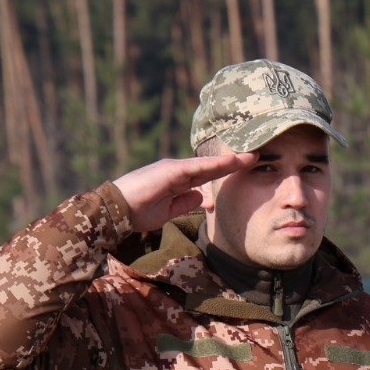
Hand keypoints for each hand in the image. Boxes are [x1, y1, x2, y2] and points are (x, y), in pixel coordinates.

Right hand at [112, 152, 257, 232]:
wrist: (115, 211)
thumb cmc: (138, 212)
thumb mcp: (168, 211)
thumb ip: (185, 203)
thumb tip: (202, 198)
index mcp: (177, 181)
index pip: (206, 176)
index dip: (224, 172)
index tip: (243, 169)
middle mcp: (177, 171)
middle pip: (210, 167)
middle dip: (232, 163)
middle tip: (254, 157)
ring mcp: (174, 169)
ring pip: (207, 165)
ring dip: (229, 162)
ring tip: (250, 158)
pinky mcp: (170, 171)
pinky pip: (197, 168)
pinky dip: (214, 165)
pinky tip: (230, 163)